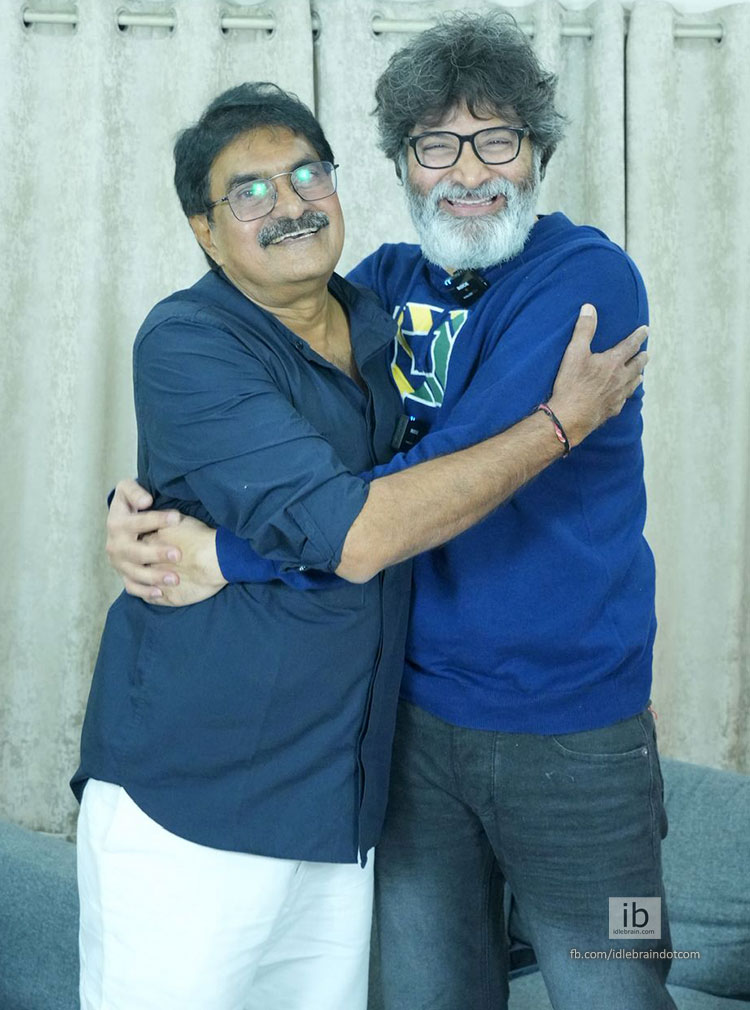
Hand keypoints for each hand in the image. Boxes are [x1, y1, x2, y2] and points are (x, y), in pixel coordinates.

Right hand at [106, 478, 225, 604]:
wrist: (121, 522)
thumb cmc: (131, 504)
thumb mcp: (127, 490)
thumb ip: (134, 491)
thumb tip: (146, 501)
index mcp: (117, 522)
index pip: (136, 522)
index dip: (155, 520)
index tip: (177, 517)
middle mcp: (115, 544)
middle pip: (134, 552)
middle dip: (156, 554)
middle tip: (178, 554)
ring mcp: (119, 562)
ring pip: (134, 573)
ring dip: (154, 577)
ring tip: (175, 579)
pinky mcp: (124, 575)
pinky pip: (132, 587)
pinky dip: (145, 592)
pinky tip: (161, 593)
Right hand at [548, 305, 647, 447]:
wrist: (571, 416)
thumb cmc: (572, 384)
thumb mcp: (575, 352)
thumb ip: (584, 329)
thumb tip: (589, 308)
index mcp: (613, 362)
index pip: (631, 345)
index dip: (639, 336)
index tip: (646, 330)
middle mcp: (621, 378)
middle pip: (637, 365)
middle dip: (642, 357)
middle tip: (646, 353)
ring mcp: (618, 395)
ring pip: (634, 383)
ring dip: (637, 376)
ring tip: (640, 374)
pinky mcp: (612, 409)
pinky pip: (624, 399)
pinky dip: (627, 394)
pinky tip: (624, 396)